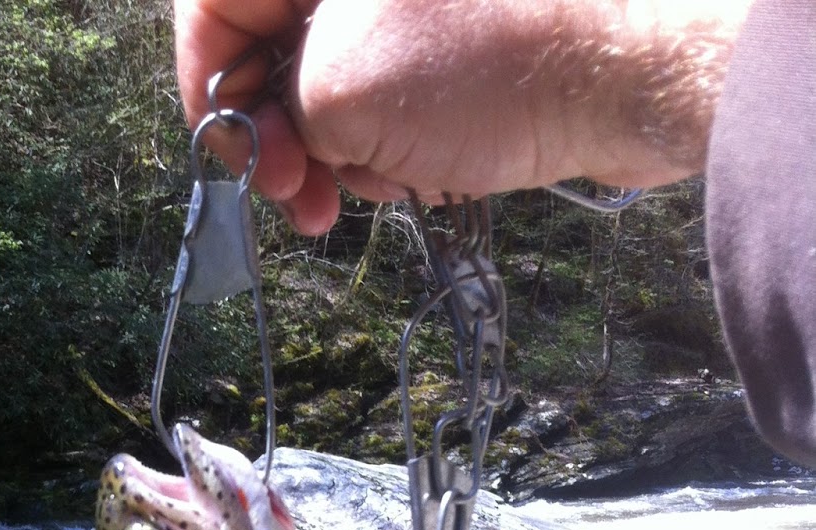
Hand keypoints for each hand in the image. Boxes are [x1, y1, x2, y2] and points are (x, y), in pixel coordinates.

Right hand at [174, 0, 752, 233]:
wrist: (633, 67)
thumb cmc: (487, 62)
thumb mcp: (338, 91)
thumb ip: (273, 107)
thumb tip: (268, 131)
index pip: (216, 1)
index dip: (208, 81)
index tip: (227, 152)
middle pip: (276, 42)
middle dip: (283, 129)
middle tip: (302, 198)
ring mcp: (416, 1)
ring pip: (334, 78)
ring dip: (345, 145)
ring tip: (387, 176)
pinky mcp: (461, 35)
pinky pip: (393, 91)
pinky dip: (396, 139)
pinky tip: (430, 163)